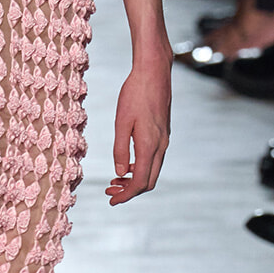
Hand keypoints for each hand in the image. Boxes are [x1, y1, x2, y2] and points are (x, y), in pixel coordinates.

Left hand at [107, 55, 170, 203]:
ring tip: (114, 179)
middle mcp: (160, 146)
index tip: (111, 200)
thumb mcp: (121, 121)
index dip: (126, 195)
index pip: (140, 181)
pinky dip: (140, 168)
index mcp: (150, 145)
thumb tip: (120, 172)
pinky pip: (153, 159)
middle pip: (149, 181)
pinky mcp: (163, 134)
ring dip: (134, 179)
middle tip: (110, 191)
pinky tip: (126, 164)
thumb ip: (120, 149)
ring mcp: (164, 140)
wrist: (153, 72)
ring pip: (152, 171)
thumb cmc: (134, 93)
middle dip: (130, 191)